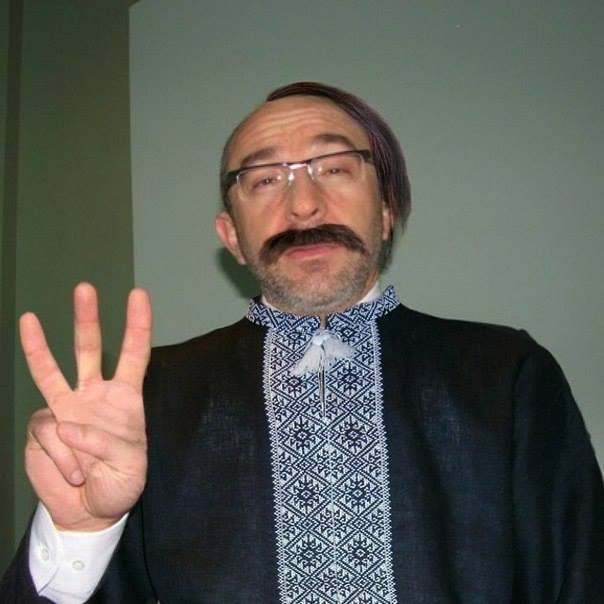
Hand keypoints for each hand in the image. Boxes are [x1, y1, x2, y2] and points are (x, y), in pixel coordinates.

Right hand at [22, 283, 151, 530]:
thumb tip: (67, 425)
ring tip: (29, 319)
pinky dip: (60, 455)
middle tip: (85, 288)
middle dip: (87, 319)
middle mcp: (95, 396)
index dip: (137, 326)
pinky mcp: (43, 428)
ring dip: (40, 346)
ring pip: (53, 371)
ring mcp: (66, 408)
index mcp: (126, 399)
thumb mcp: (130, 467)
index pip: (134, 355)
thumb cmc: (119, 483)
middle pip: (90, 350)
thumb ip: (106, 444)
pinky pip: (47, 433)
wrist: (90, 511)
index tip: (138, 295)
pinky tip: (72, 472)